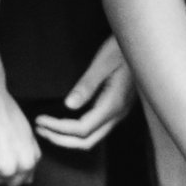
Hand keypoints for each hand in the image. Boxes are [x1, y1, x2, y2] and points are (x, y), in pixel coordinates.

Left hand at [33, 37, 134, 151]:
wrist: (145, 43)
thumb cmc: (123, 48)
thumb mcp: (103, 63)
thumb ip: (87, 85)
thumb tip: (68, 105)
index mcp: (114, 104)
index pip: (82, 129)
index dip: (58, 128)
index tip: (40, 120)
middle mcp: (118, 113)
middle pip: (87, 141)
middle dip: (60, 140)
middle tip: (39, 129)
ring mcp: (119, 113)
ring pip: (92, 139)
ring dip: (68, 139)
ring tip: (48, 129)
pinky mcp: (118, 108)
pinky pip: (96, 129)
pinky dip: (78, 132)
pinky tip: (66, 122)